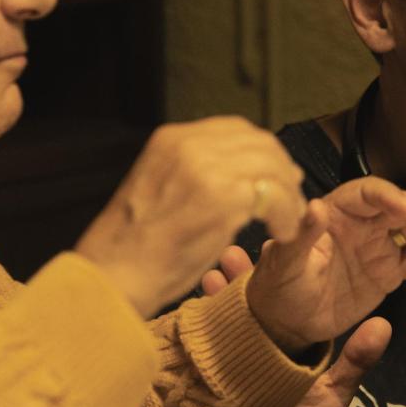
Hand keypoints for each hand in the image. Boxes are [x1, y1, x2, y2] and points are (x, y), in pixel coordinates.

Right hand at [76, 116, 305, 316]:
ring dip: (289, 194)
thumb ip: (191, 171)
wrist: (112, 275)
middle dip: (282, 169)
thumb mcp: (156, 187)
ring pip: (272, 168)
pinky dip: (286, 214)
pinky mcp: (224, 199)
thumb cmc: (133, 246)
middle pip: (260, 144)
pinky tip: (281, 231)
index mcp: (171, 139)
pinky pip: (275, 197)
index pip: (235, 130)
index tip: (277, 172)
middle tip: (293, 195)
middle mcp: (189, 145)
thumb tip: (233, 171)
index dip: (264, 150)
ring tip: (290, 218)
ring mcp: (207, 169)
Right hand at [203, 262, 390, 406]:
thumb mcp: (330, 397)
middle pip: (249, 305)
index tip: (267, 253)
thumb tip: (383, 323)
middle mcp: (258, 351)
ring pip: (224, 319)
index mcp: (286, 348)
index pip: (280, 305)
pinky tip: (194, 302)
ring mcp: (228, 363)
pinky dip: (197, 321)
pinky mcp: (204, 378)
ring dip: (218, 296)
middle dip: (239, 280)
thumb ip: (354, 363)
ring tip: (213, 273)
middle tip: (231, 255)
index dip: (273, 279)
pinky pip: (199, 342)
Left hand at [247, 176, 405, 352]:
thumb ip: (301, 235)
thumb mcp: (282, 262)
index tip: (405, 206)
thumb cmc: (277, 286)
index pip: (365, 194)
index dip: (387, 196)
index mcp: (335, 212)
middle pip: (398, 207)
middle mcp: (361, 224)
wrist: (285, 321)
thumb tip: (314, 207)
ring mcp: (377, 247)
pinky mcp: (388, 272)